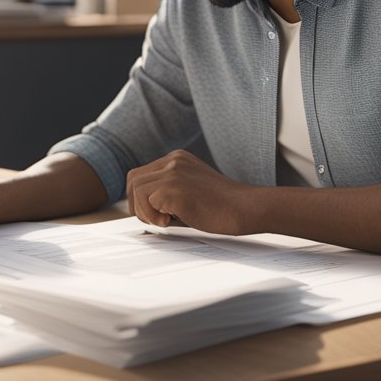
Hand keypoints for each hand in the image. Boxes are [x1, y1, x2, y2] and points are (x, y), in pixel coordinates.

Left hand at [125, 150, 259, 235]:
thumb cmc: (222, 207)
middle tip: (157, 219)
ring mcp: (173, 172)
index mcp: (177, 159)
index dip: (141, 197)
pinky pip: (145, 201)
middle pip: (133, 179)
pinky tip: (170, 222)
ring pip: (136, 190)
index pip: (142, 174)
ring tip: (165, 221)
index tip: (155, 213)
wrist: (246, 208)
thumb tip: (141, 210)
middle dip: (137, 204)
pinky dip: (152, 216)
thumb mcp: (190, 190)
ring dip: (145, 212)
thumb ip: (167, 193)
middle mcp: (173, 160)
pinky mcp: (174, 187)